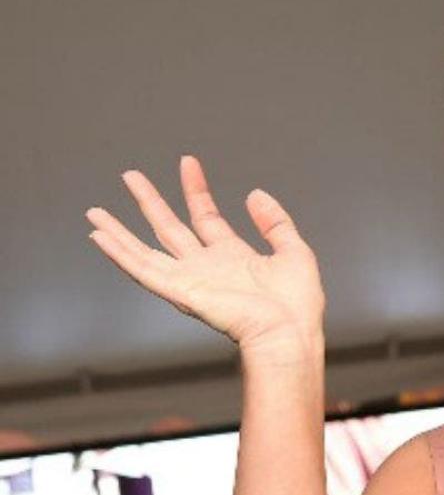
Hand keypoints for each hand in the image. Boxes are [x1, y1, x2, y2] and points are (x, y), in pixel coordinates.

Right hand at [86, 156, 324, 352]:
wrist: (288, 331)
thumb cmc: (296, 305)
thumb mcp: (293, 251)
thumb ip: (275, 223)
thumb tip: (256, 194)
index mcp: (233, 257)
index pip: (206, 216)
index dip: (195, 189)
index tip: (188, 162)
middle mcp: (207, 267)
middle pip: (170, 228)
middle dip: (150, 201)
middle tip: (130, 176)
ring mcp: (190, 279)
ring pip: (146, 250)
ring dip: (120, 230)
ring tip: (96, 211)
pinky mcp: (180, 292)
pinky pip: (143, 270)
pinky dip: (120, 254)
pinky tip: (100, 238)